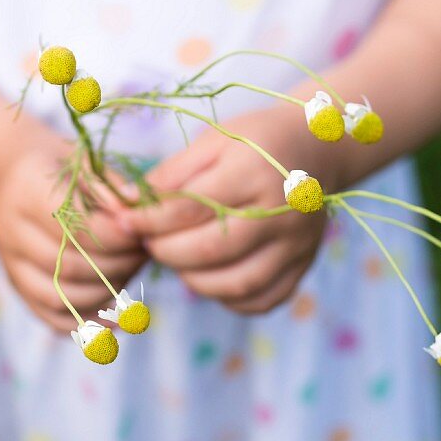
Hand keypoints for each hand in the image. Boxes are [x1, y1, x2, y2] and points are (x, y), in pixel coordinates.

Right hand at [0, 137, 148, 331]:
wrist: (16, 178)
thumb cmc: (62, 169)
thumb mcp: (85, 163)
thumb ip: (109, 187)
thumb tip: (134, 213)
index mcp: (27, 194)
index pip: (72, 227)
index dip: (115, 236)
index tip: (143, 232)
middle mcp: (12, 233)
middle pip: (68, 266)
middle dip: (117, 264)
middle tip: (145, 252)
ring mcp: (12, 266)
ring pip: (62, 297)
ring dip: (107, 293)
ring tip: (133, 272)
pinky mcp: (20, 288)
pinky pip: (54, 318)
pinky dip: (89, 324)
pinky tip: (118, 317)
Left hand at [122, 105, 341, 313]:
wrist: (317, 149)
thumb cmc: (255, 142)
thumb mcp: (214, 141)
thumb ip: (173, 174)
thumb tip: (128, 204)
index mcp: (256, 171)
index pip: (192, 207)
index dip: (149, 219)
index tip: (123, 222)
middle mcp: (283, 211)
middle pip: (214, 249)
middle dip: (167, 252)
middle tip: (148, 244)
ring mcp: (298, 244)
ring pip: (237, 283)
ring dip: (194, 280)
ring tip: (176, 261)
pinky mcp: (304, 265)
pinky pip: (262, 299)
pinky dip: (228, 298)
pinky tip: (211, 277)